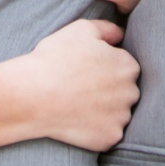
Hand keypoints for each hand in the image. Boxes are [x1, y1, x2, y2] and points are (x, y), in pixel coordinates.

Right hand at [17, 17, 139, 151]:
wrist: (33, 95)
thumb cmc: (55, 59)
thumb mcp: (80, 29)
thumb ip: (107, 28)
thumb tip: (120, 35)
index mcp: (127, 66)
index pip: (125, 67)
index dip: (105, 67)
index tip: (86, 70)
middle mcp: (131, 92)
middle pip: (125, 91)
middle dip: (109, 90)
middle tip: (81, 87)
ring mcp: (121, 117)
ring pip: (118, 113)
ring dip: (104, 110)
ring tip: (77, 104)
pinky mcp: (110, 137)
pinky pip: (108, 133)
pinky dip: (96, 129)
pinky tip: (77, 120)